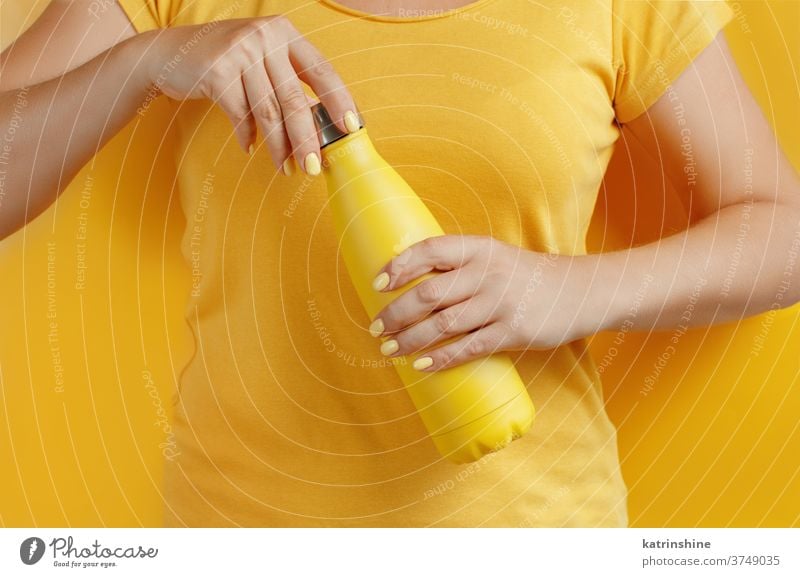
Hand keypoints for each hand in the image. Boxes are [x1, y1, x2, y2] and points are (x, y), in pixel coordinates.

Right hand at [143, 16, 357, 173]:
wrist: (169, 54)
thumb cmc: (226, 64)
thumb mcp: (261, 60)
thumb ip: (288, 83)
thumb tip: (320, 129)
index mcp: (285, 34)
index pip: (322, 70)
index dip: (339, 100)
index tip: (351, 128)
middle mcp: (265, 37)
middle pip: (295, 98)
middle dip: (307, 138)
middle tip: (314, 167)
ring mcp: (239, 52)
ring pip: (268, 111)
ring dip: (279, 147)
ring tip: (287, 169)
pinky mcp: (217, 70)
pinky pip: (240, 115)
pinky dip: (247, 136)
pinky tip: (250, 148)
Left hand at [369, 235, 600, 370]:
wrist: (580, 290)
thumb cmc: (525, 276)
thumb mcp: (494, 257)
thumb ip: (459, 265)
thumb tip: (409, 283)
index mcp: (479, 248)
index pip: (430, 250)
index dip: (399, 266)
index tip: (377, 285)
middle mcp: (487, 273)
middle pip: (429, 293)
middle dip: (395, 313)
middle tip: (376, 329)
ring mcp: (501, 303)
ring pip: (443, 324)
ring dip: (410, 339)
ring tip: (390, 350)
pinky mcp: (513, 332)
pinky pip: (468, 348)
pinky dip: (441, 359)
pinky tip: (421, 365)